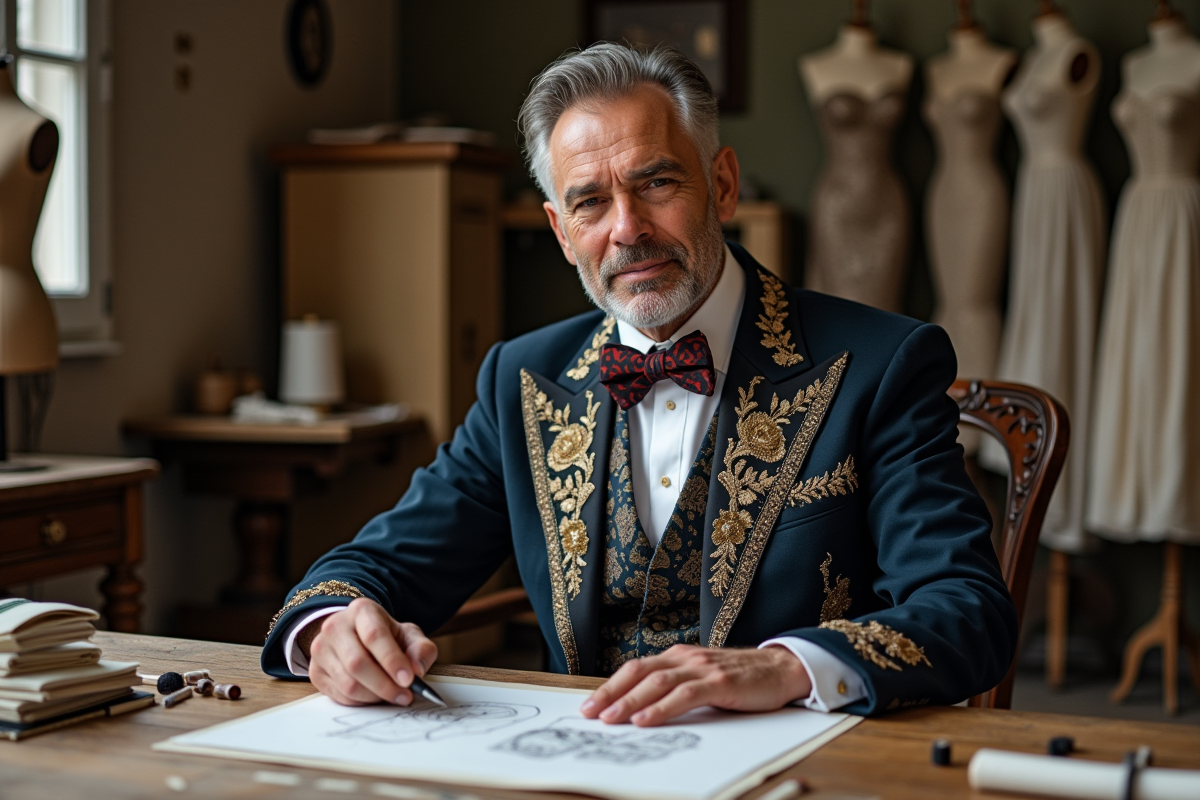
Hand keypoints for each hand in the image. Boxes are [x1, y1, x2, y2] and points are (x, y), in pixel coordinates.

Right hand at [307, 598, 438, 706]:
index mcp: (361, 610)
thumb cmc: (387, 637)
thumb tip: (417, 670)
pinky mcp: (315, 671)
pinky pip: (339, 695)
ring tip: (392, 696)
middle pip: (357, 663)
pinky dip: (361, 702)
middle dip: (385, 685)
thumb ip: (421, 649)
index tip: (409, 679)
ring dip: (374, 697)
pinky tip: (375, 696)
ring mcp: (321, 649)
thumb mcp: (409, 636)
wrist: (358, 637)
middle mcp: (335, 626)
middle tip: (405, 696)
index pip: (374, 636)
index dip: (392, 660)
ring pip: (347, 683)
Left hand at [580, 644, 811, 726]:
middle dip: (610, 693)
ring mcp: (702, 668)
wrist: (782, 669)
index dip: (610, 686)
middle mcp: (685, 657)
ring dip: (630, 702)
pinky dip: (661, 708)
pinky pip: (684, 695)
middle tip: (588, 713)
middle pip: (639, 673)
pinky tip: (646, 720)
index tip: (589, 705)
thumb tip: (641, 710)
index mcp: (678, 656)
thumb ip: (676, 688)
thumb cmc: (741, 678)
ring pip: (657, 683)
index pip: (635, 669)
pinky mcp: (720, 683)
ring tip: (610, 719)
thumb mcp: (702, 678)